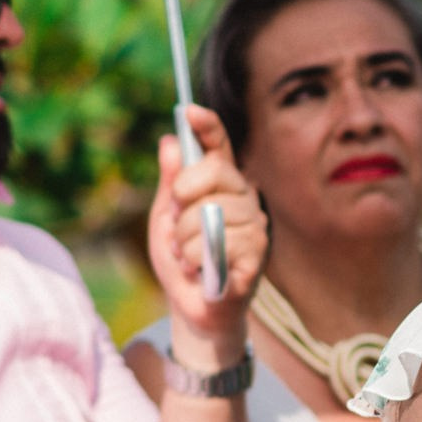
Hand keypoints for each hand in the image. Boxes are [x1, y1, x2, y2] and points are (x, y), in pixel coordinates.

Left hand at [150, 104, 266, 366]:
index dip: (206, 128)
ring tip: (190, 258)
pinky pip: (220, 243)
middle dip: (182, 201)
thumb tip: (167, 142)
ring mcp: (254, 225)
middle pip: (212, 172)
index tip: (189, 111)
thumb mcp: (164, 219)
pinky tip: (204, 271)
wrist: (194, 310)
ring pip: (210, 213)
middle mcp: (243, 199)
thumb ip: (168, 183)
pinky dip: (199, 261)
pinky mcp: (257, 254)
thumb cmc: (181, 262)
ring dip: (186, 241)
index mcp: (220, 187)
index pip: (218, 148)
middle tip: (177, 228)